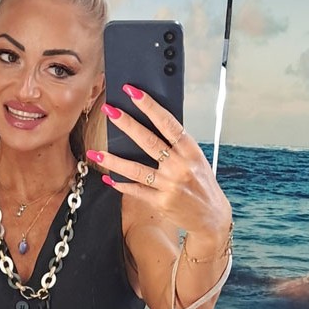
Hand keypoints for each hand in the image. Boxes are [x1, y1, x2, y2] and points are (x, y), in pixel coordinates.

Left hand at [88, 85, 231, 245]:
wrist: (211, 216)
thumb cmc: (203, 184)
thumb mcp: (196, 160)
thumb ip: (177, 146)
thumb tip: (152, 126)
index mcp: (190, 150)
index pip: (167, 123)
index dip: (149, 106)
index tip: (133, 92)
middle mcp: (179, 166)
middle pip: (148, 141)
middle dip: (126, 124)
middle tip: (109, 110)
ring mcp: (169, 185)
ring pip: (136, 169)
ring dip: (114, 160)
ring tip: (96, 153)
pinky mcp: (161, 202)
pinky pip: (137, 191)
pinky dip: (122, 184)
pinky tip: (109, 178)